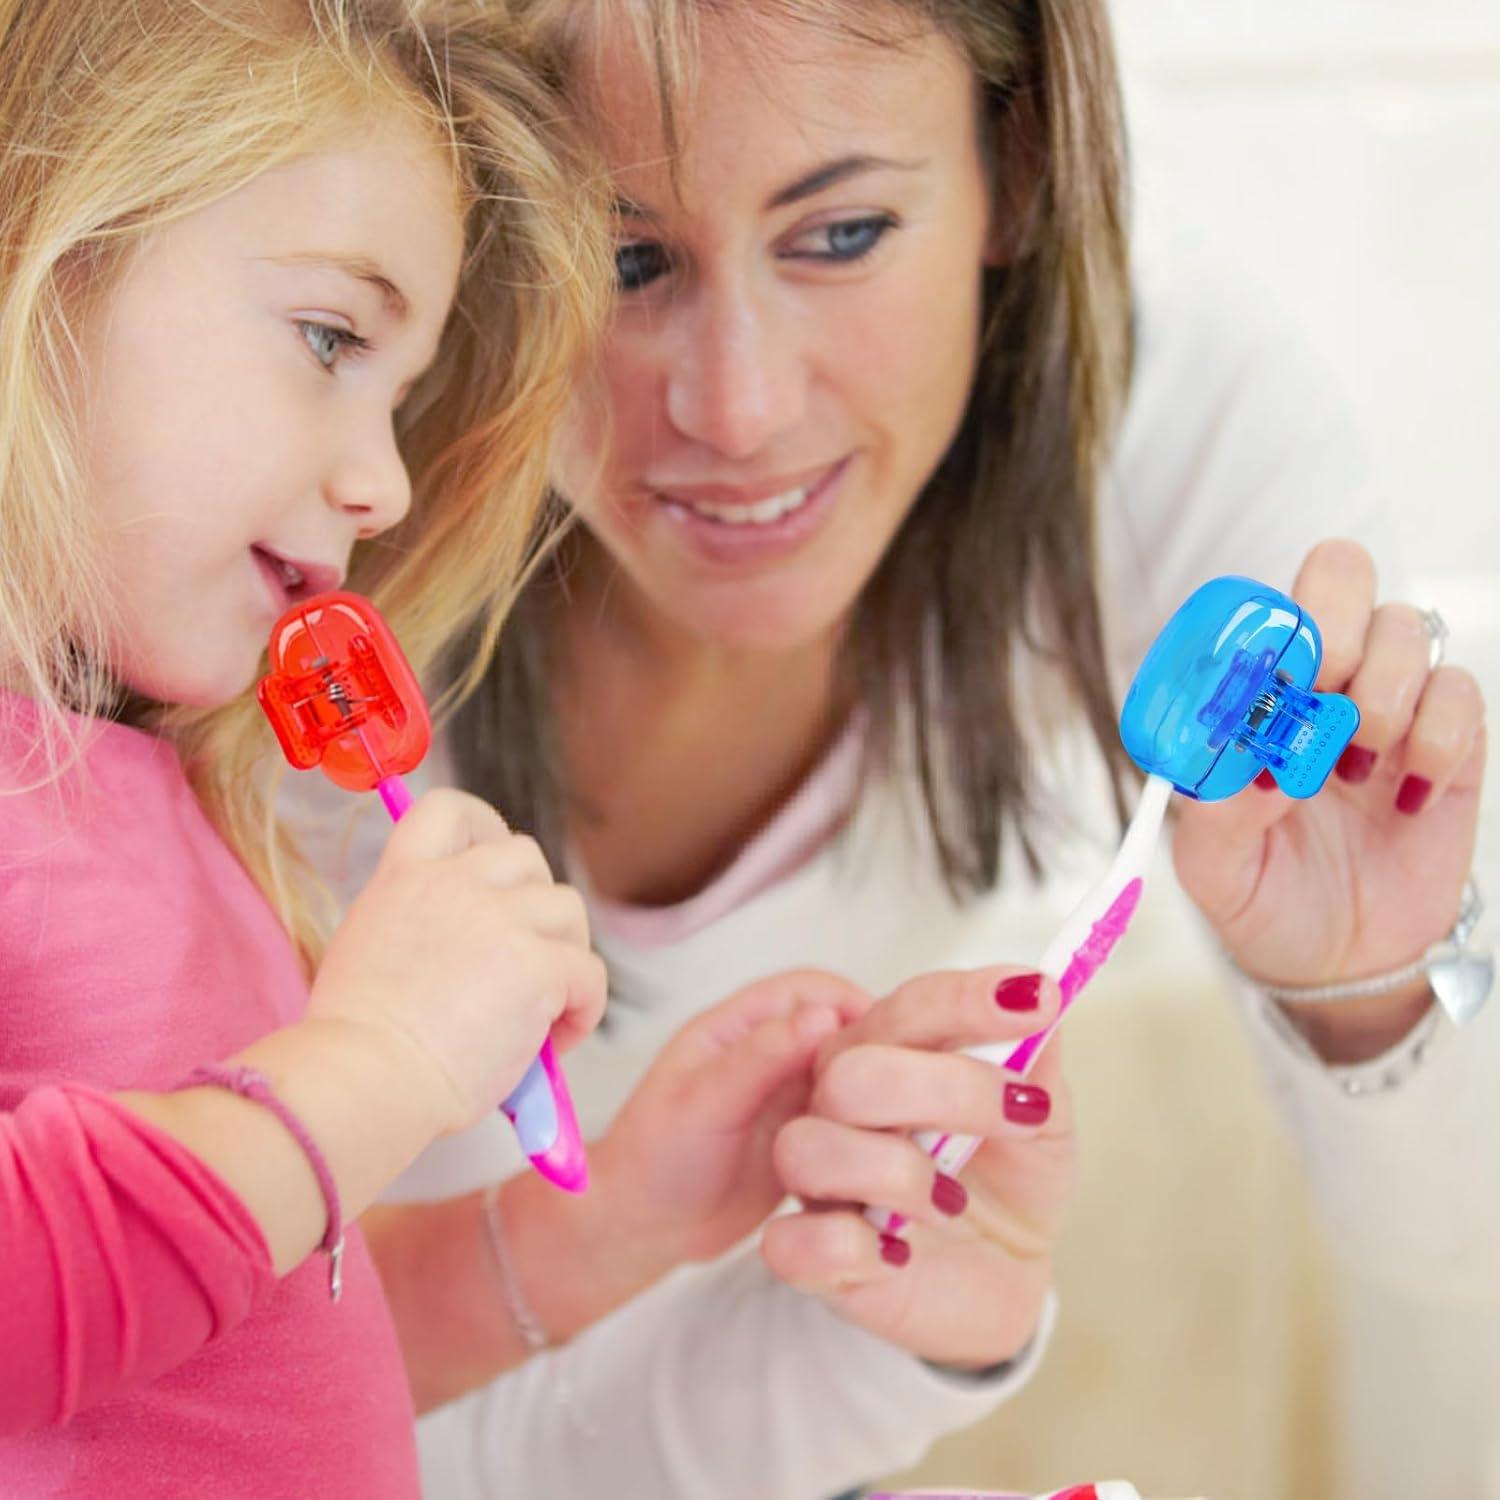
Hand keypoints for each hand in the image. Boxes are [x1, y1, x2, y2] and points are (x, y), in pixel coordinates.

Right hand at [308, 788, 607, 1131]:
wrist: (366, 1078)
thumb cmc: (357, 1042)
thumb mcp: (369, 948)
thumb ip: (417, 924)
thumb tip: (466, 951)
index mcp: (405, 877)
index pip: (449, 809)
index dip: (483, 825)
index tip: (494, 859)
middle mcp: (455, 884)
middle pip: (526, 857)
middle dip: (534, 904)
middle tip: (525, 959)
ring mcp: (501, 920)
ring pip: (567, 909)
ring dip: (565, 952)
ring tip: (544, 1005)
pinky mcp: (539, 965)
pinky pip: (590, 973)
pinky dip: (583, 1007)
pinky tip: (555, 1041)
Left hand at [592, 970, 870, 1273]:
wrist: (639, 1230)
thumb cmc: (653, 1159)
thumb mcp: (704, 1100)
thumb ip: (761, 1057)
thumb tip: (825, 1016)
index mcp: (741, 1025)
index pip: (812, 990)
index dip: (853, 1005)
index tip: (887, 1044)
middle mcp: (771, 1055)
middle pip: (842, 1031)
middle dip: (874, 1055)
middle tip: (897, 1095)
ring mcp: (790, 1097)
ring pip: (853, 1078)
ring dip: (875, 1098)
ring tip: (890, 1130)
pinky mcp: (805, 1138)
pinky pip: (850, 1122)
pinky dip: (868, 1133)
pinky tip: (878, 1157)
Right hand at [762, 966, 1073, 1369]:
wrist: (1006, 1272)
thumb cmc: (1009, 1179)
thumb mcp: (1042, 1114)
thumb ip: (1035, 1053)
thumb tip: (1036, 989)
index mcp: (882, 1055)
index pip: (905, 1008)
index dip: (965, 1002)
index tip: (1036, 1000)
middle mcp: (835, 1108)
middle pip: (851, 1074)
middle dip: (948, 1089)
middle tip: (1024, 1113)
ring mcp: (817, 1184)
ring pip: (810, 1150)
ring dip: (899, 1172)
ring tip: (954, 1199)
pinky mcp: (811, 1260)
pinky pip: (794, 1245)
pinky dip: (852, 1247)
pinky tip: (900, 1253)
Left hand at [1173, 540, 1486, 1053]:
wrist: (1336, 964)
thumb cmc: (1263, 897)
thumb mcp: (1212, 868)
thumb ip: (1214, 811)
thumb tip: (1248, 758)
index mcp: (1250, 697)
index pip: (1260, 607)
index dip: (1267, 625)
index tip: (1265, 685)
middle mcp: (1320, 683)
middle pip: (1339, 574)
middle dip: (1332, 626)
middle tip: (1319, 698)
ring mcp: (1388, 706)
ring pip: (1406, 627)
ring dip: (1381, 693)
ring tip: (1355, 771)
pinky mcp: (1451, 743)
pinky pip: (1461, 693)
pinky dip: (1437, 737)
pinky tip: (1405, 796)